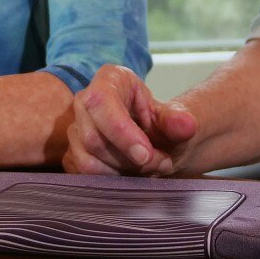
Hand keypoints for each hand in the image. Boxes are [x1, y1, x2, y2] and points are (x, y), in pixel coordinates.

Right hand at [64, 64, 197, 176]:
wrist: (157, 140)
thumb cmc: (162, 123)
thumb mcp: (176, 119)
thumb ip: (179, 121)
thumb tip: (186, 124)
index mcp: (110, 79)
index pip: (102, 103)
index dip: (122, 132)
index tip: (146, 154)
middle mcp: (85, 100)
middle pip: (94, 138)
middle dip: (130, 159)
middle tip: (160, 162)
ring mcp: (76, 127)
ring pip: (88, 160)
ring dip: (123, 172)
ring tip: (150, 167)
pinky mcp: (73, 152)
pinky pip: (84, 174)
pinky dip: (112, 179)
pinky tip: (132, 173)